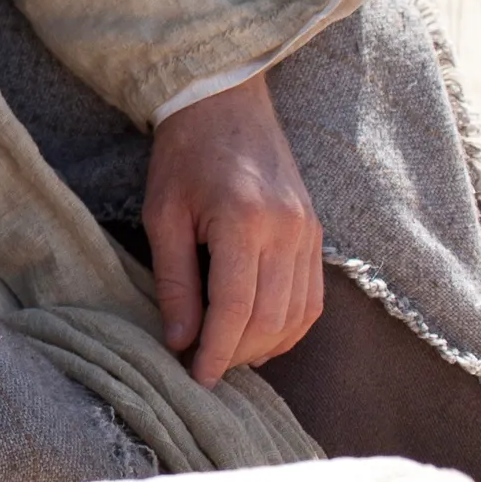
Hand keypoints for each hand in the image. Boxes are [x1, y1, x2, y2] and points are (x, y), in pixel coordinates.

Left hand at [142, 73, 323, 384]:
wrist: (226, 104)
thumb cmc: (184, 156)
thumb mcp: (163, 214)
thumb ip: (174, 280)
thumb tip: (179, 339)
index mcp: (246, 222)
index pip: (236, 308)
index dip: (217, 350)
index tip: (197, 377)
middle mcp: (288, 232)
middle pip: (270, 318)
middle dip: (238, 353)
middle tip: (205, 368)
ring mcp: (309, 234)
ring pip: (298, 314)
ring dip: (265, 345)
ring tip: (229, 355)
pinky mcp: (317, 235)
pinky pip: (312, 298)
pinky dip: (289, 326)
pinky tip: (260, 335)